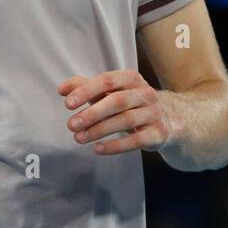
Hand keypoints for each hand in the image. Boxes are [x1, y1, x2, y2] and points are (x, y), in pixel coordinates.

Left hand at [58, 69, 173, 154]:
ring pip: (126, 120)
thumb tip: (61, 89)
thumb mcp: (109, 92)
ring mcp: (154, 113)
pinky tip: (97, 149)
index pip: (107, 80)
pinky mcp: (158, 133)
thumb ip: (85, 87)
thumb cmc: (129, 103)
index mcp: (131, 78)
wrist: (167, 120)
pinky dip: (115, 146)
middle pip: (117, 101)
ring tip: (79, 138)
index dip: (86, 91)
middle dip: (92, 113)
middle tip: (71, 125)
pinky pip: (136, 140)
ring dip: (99, 130)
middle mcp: (145, 93)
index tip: (67, 104)